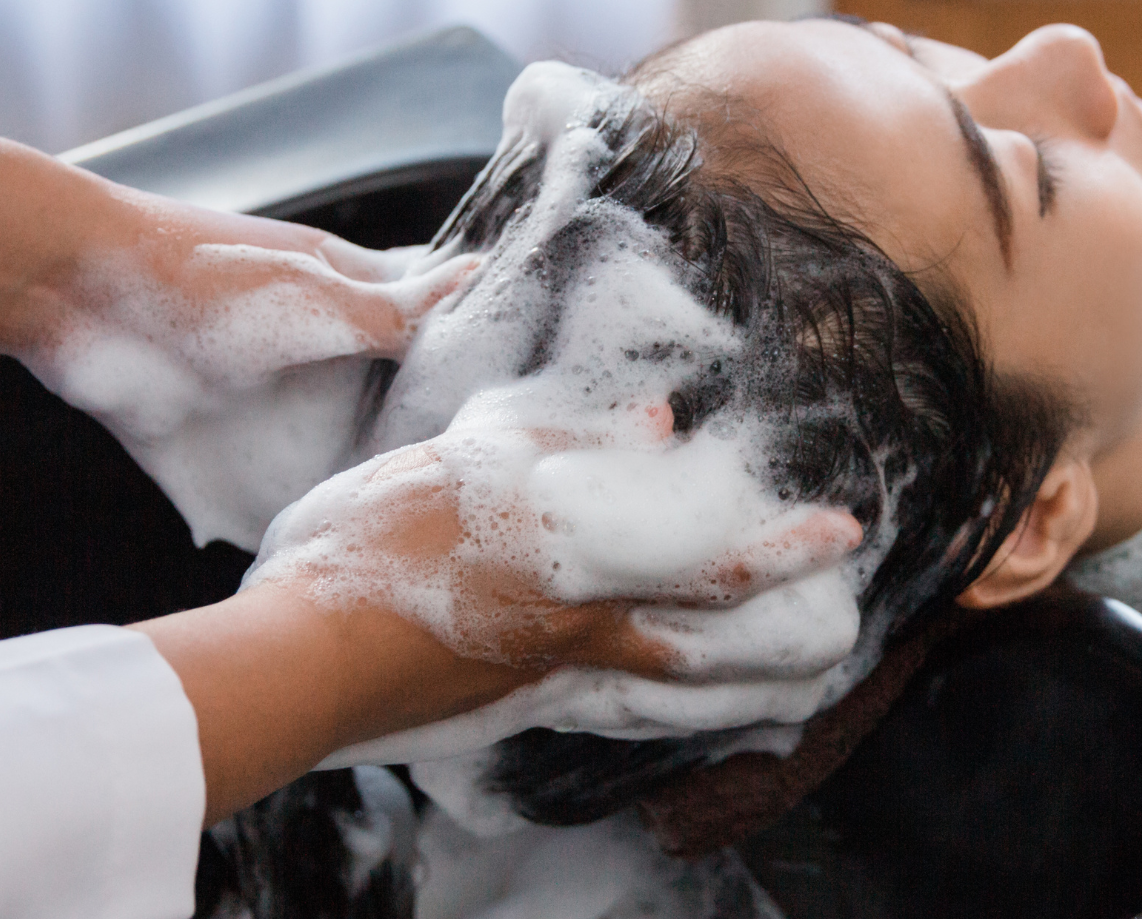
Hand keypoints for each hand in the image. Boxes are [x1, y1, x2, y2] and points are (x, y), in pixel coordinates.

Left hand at [0, 141, 475, 548]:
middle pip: (378, 419)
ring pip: (320, 466)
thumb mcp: (316, 296)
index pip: (423, 344)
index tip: (501, 427)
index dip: (460, 381)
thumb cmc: (204, 274)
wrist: (74, 294)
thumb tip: (484, 275)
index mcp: (345, 306)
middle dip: (409, 457)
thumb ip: (397, 311)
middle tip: (461, 512)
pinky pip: (250, 502)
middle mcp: (309, 361)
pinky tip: (309, 564)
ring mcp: (259, 408)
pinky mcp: (206, 451)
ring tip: (399, 552)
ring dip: (344, 501)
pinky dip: (271, 529)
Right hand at [240, 402, 868, 764]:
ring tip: (800, 688)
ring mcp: (556, 687)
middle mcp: (583, 634)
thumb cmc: (364, 551)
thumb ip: (563, 442)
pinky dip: (679, 717)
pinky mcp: (521, 718)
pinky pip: (624, 719)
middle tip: (843, 633)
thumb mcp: (460, 464)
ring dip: (754, 694)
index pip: (707, 557)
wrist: (296, 666)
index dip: (784, 547)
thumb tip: (657, 422)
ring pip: (684, 700)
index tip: (845, 532)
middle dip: (791, 641)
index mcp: (573, 560)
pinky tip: (687, 711)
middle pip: (718, 650)